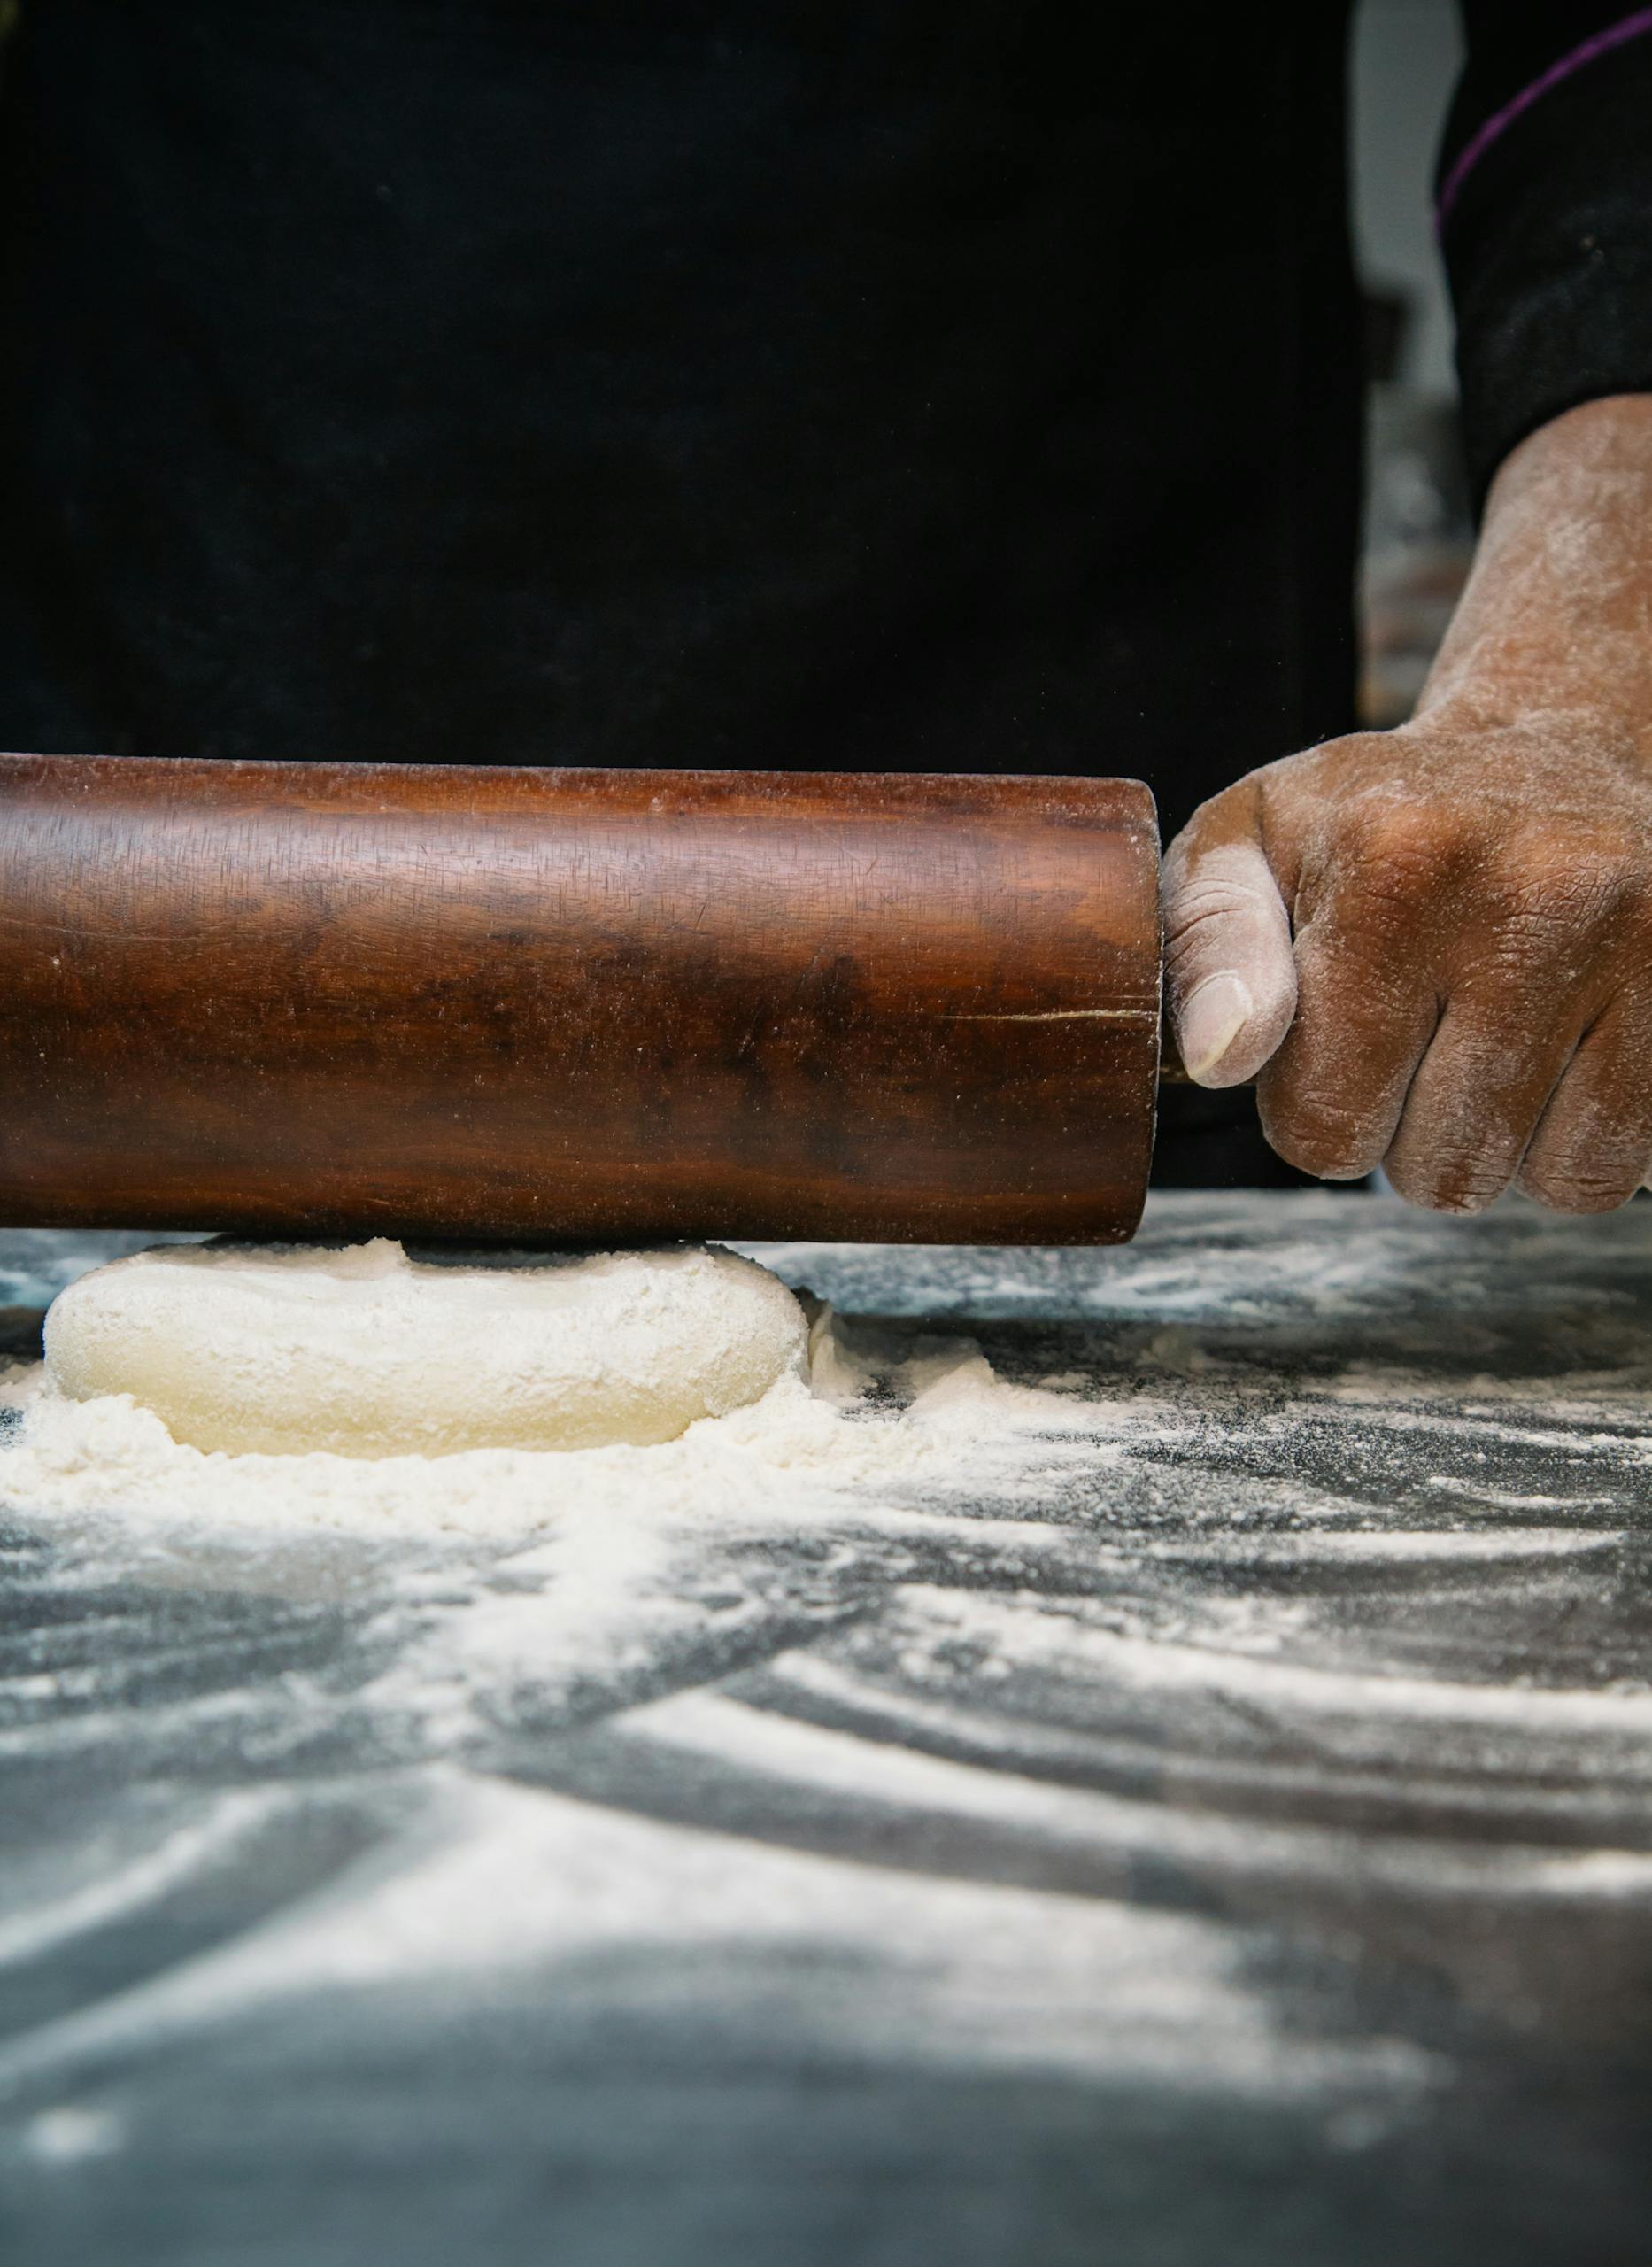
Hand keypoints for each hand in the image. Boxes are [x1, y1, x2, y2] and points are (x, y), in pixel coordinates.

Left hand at [1162, 395, 1651, 1214]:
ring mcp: (1637, 939)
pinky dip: (1571, 1146)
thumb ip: (1203, 949)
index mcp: (1392, 862)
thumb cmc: (1372, 823)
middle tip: (1413, 1037)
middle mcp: (1530, 890)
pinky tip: (1553, 1057)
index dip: (1311, 1108)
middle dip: (1401, 1134)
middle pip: (1430, 1168)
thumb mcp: (1248, 845)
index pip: (1321, 1121)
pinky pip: (1615, 1168)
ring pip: (1531, 1180)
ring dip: (1490, 1145)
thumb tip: (1218, 1059)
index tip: (1330, 1037)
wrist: (1555, 751)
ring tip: (1481, 1042)